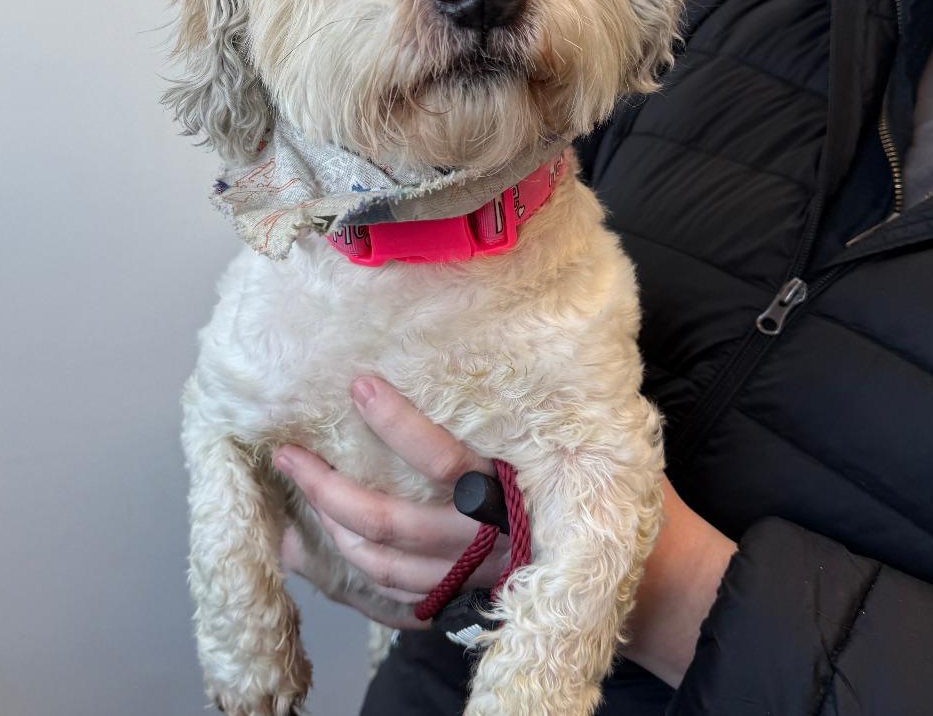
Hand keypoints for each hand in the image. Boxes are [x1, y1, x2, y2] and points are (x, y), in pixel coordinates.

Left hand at [275, 375, 736, 685]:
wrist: (649, 582)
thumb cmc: (618, 495)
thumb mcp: (594, 439)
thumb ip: (553, 401)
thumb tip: (536, 329)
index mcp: (509, 493)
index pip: (440, 460)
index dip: (395, 422)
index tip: (357, 384)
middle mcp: (478, 543)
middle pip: (388, 521)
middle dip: (327, 488)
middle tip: (285, 454)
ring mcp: (466, 580)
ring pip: (379, 566)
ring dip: (324, 536)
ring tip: (284, 508)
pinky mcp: (464, 603)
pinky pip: (393, 603)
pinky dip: (349, 584)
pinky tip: (314, 561)